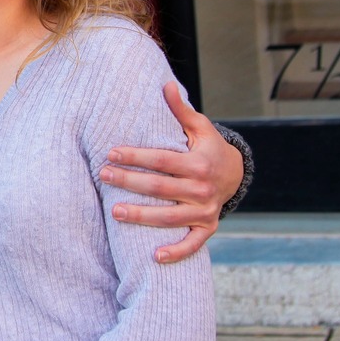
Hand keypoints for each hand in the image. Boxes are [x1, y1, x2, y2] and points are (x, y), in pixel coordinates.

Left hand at [101, 81, 242, 263]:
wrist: (236, 174)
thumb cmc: (208, 148)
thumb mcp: (199, 127)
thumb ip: (180, 110)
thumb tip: (165, 84)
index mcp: (199, 162)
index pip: (162, 160)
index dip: (136, 156)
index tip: (111, 153)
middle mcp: (202, 189)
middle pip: (160, 187)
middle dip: (130, 182)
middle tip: (103, 177)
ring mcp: (205, 211)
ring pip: (170, 217)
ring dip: (142, 216)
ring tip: (115, 212)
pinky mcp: (207, 228)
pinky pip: (191, 244)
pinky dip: (176, 252)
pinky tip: (155, 256)